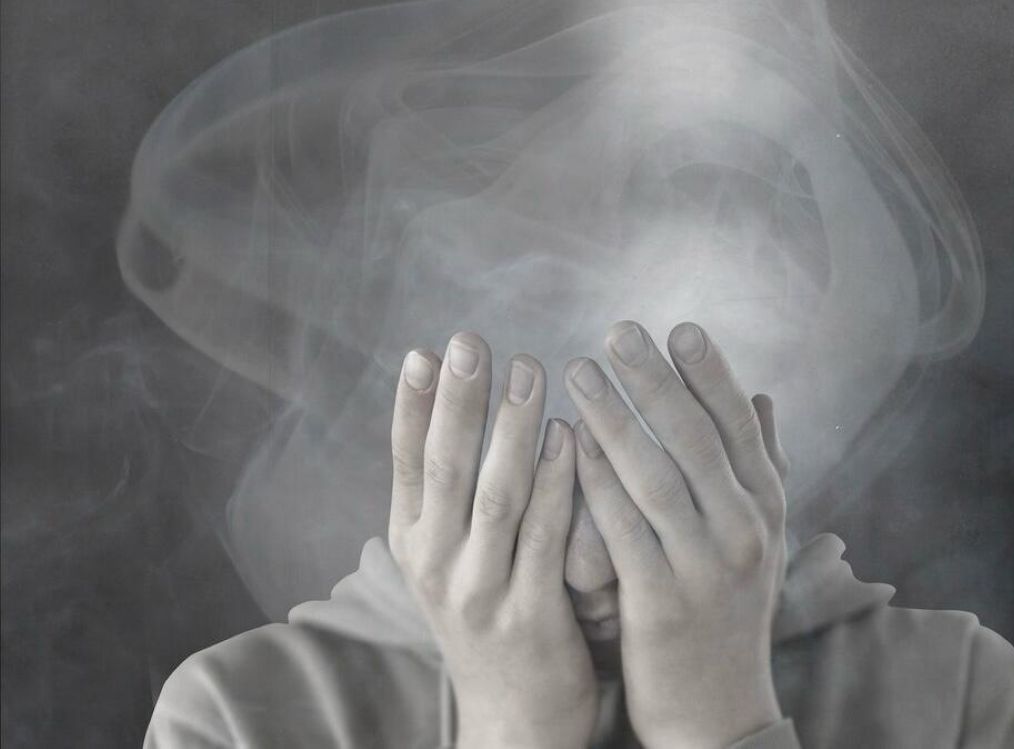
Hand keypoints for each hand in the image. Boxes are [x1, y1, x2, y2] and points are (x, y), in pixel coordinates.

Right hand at [388, 332, 597, 748]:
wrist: (516, 721)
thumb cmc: (491, 619)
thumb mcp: (450, 560)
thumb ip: (451, 496)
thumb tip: (452, 405)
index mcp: (413, 543)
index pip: (405, 462)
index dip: (412, 405)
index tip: (424, 350)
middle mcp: (435, 565)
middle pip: (445, 467)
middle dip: (458, 401)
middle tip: (471, 341)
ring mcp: (480, 592)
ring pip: (495, 495)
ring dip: (510, 428)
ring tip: (528, 369)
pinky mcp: (530, 615)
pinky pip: (545, 537)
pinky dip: (555, 483)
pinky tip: (569, 436)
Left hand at [565, 321, 789, 748]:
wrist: (717, 711)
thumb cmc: (731, 611)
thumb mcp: (761, 538)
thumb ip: (762, 465)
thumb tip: (763, 394)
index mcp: (767, 508)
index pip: (740, 427)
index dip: (709, 375)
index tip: (679, 328)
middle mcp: (744, 531)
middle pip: (696, 440)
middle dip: (655, 381)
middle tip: (618, 331)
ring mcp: (704, 568)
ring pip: (655, 477)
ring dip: (614, 418)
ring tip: (578, 371)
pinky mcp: (660, 602)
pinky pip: (621, 529)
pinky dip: (594, 481)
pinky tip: (567, 443)